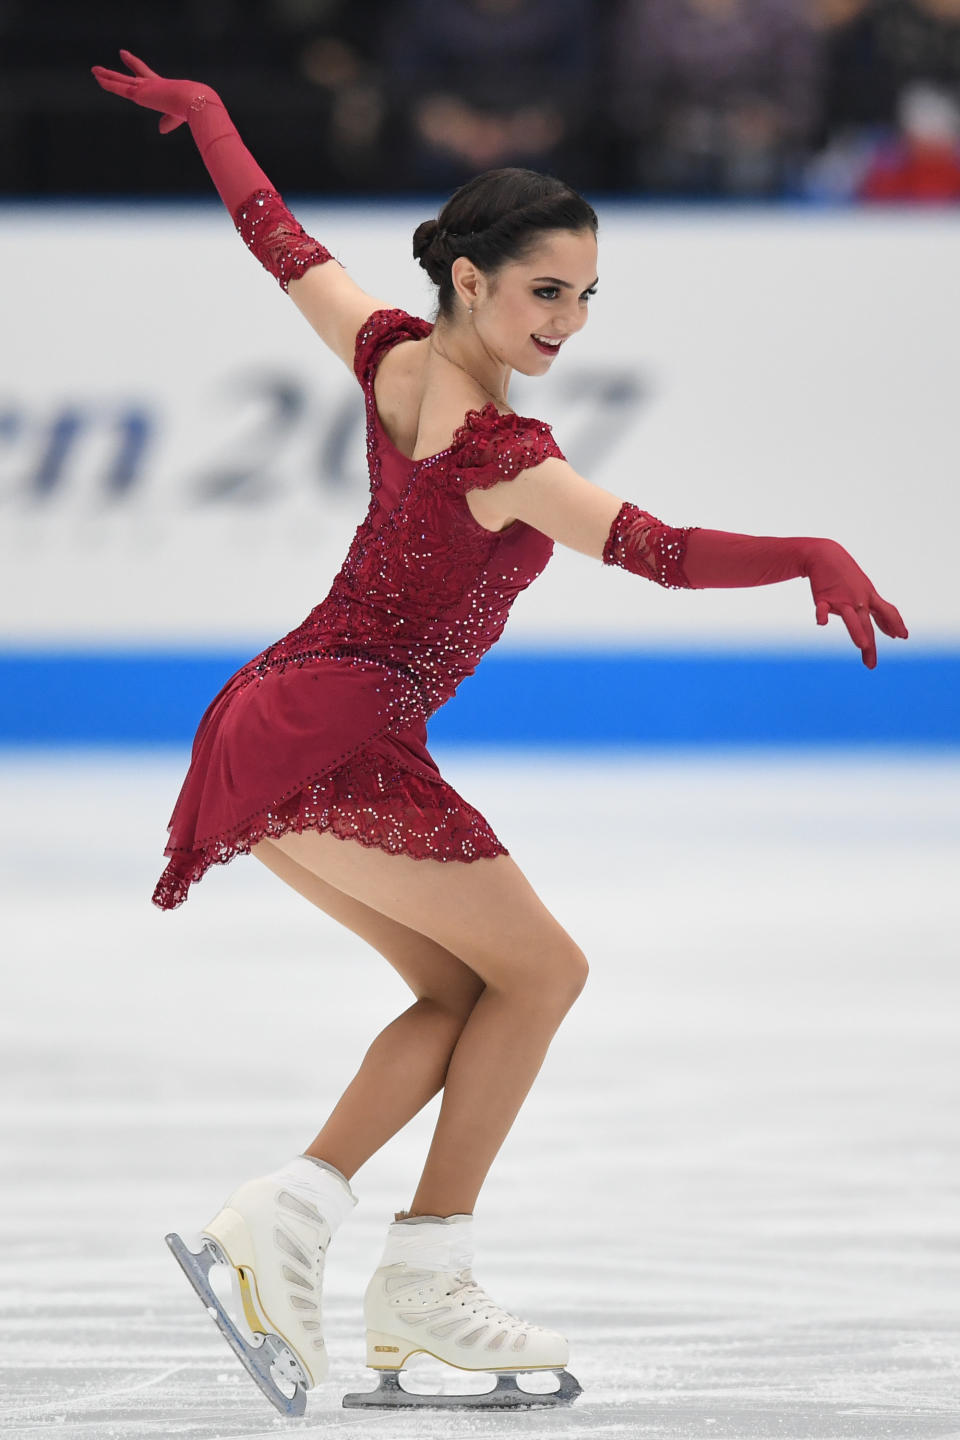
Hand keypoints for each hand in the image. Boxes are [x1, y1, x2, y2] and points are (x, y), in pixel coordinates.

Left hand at [91, 50, 218, 133]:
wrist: (196, 102)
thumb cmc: (193, 111)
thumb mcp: (178, 118)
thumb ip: (168, 122)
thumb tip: (160, 130)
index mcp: (163, 89)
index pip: (150, 77)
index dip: (142, 70)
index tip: (137, 62)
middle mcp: (153, 85)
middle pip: (136, 73)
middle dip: (129, 63)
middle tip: (122, 53)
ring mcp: (145, 87)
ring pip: (121, 80)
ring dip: (107, 75)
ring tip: (94, 70)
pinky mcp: (139, 93)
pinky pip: (118, 86)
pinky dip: (107, 82)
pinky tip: (97, 76)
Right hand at [804, 539, 907, 668]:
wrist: (825, 555)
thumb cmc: (847, 575)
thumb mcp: (866, 590)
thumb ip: (878, 610)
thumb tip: (893, 632)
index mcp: (870, 598)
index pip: (887, 612)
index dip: (895, 624)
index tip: (903, 637)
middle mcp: (858, 600)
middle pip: (867, 624)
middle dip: (871, 644)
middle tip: (872, 664)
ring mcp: (841, 600)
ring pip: (851, 617)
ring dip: (857, 631)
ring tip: (862, 645)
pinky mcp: (824, 598)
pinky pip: (823, 608)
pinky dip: (823, 615)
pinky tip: (823, 623)